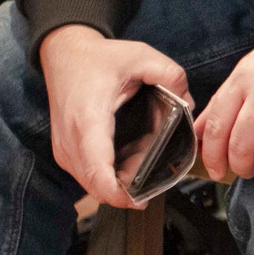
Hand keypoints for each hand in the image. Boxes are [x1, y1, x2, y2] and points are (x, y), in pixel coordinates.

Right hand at [38, 24, 190, 209]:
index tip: (141, 199)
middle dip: (126, 192)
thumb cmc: (99, 58)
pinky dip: (107, 178)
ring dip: (117, 186)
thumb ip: (171, 76)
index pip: (97, 169)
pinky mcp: (65, 153)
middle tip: (155, 182)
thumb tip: (189, 104)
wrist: (64, 55)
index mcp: (89, 119)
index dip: (117, 192)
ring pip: (90, 185)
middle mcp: (71, 140)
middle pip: (96, 185)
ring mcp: (64, 149)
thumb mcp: (142, 56)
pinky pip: (86, 176)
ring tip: (143, 169)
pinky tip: (128, 165)